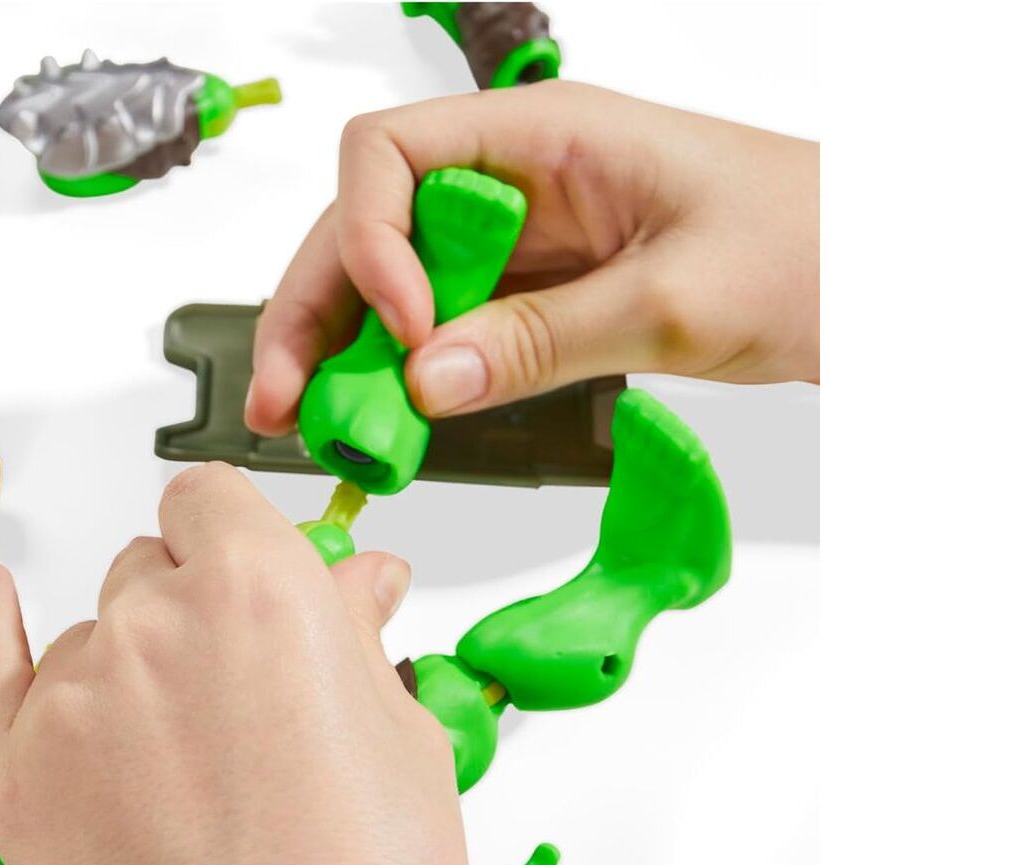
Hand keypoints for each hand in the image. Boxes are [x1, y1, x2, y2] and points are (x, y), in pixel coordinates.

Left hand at [0, 463, 471, 864]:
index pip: (213, 499)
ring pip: (94, 630)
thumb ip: (356, 639)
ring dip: (135, 661)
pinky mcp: (16, 771)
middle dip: (196, 603)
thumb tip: (355, 579)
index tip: (255, 573)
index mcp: (258, 591)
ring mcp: (72, 698)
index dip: (238, 535)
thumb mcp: (405, 747)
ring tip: (190, 763)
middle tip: (243, 694)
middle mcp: (150, 622)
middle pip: (153, 562)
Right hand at [248, 81, 818, 432]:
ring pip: (395, 280)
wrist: (884, 278)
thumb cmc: (816, 245)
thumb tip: (425, 381)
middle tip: (284, 396)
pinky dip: (406, 374)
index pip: (392, 153)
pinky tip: (384, 418)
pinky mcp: (539, 294)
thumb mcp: (677, 299)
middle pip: (370, 223)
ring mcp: (526, 239)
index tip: (399, 325)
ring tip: (312, 421)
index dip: (369, 238)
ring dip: (343, 348)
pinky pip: (448, 326)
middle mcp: (520, 180)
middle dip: (317, 306)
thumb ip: (543, 339)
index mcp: (548, 138)